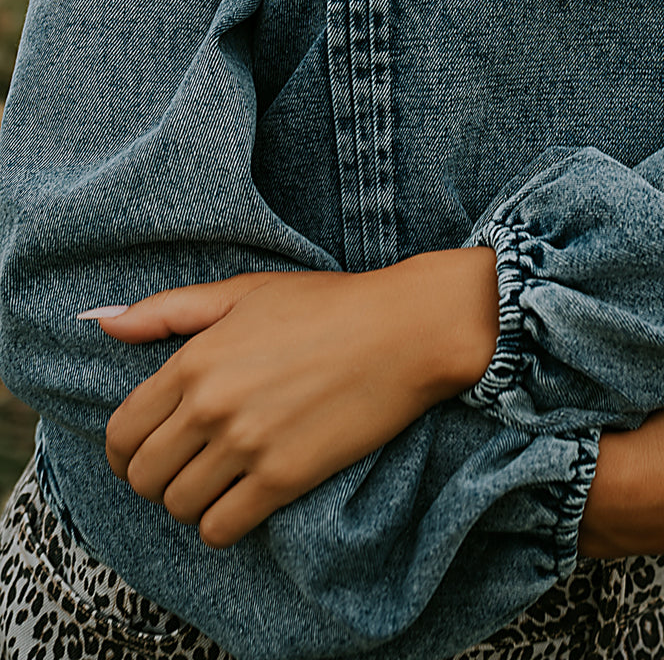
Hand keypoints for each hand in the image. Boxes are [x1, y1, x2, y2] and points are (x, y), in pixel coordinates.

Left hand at [85, 251, 497, 547]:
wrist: (403, 329)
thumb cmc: (327, 304)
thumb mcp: (244, 292)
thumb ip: (169, 310)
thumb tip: (103, 324)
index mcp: (195, 359)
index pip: (123, 431)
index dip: (124, 452)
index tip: (143, 454)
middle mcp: (212, 404)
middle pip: (144, 476)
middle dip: (154, 480)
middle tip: (181, 470)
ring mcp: (247, 443)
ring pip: (180, 506)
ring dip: (190, 503)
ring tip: (215, 485)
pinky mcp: (285, 476)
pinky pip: (222, 527)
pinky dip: (221, 525)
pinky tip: (240, 504)